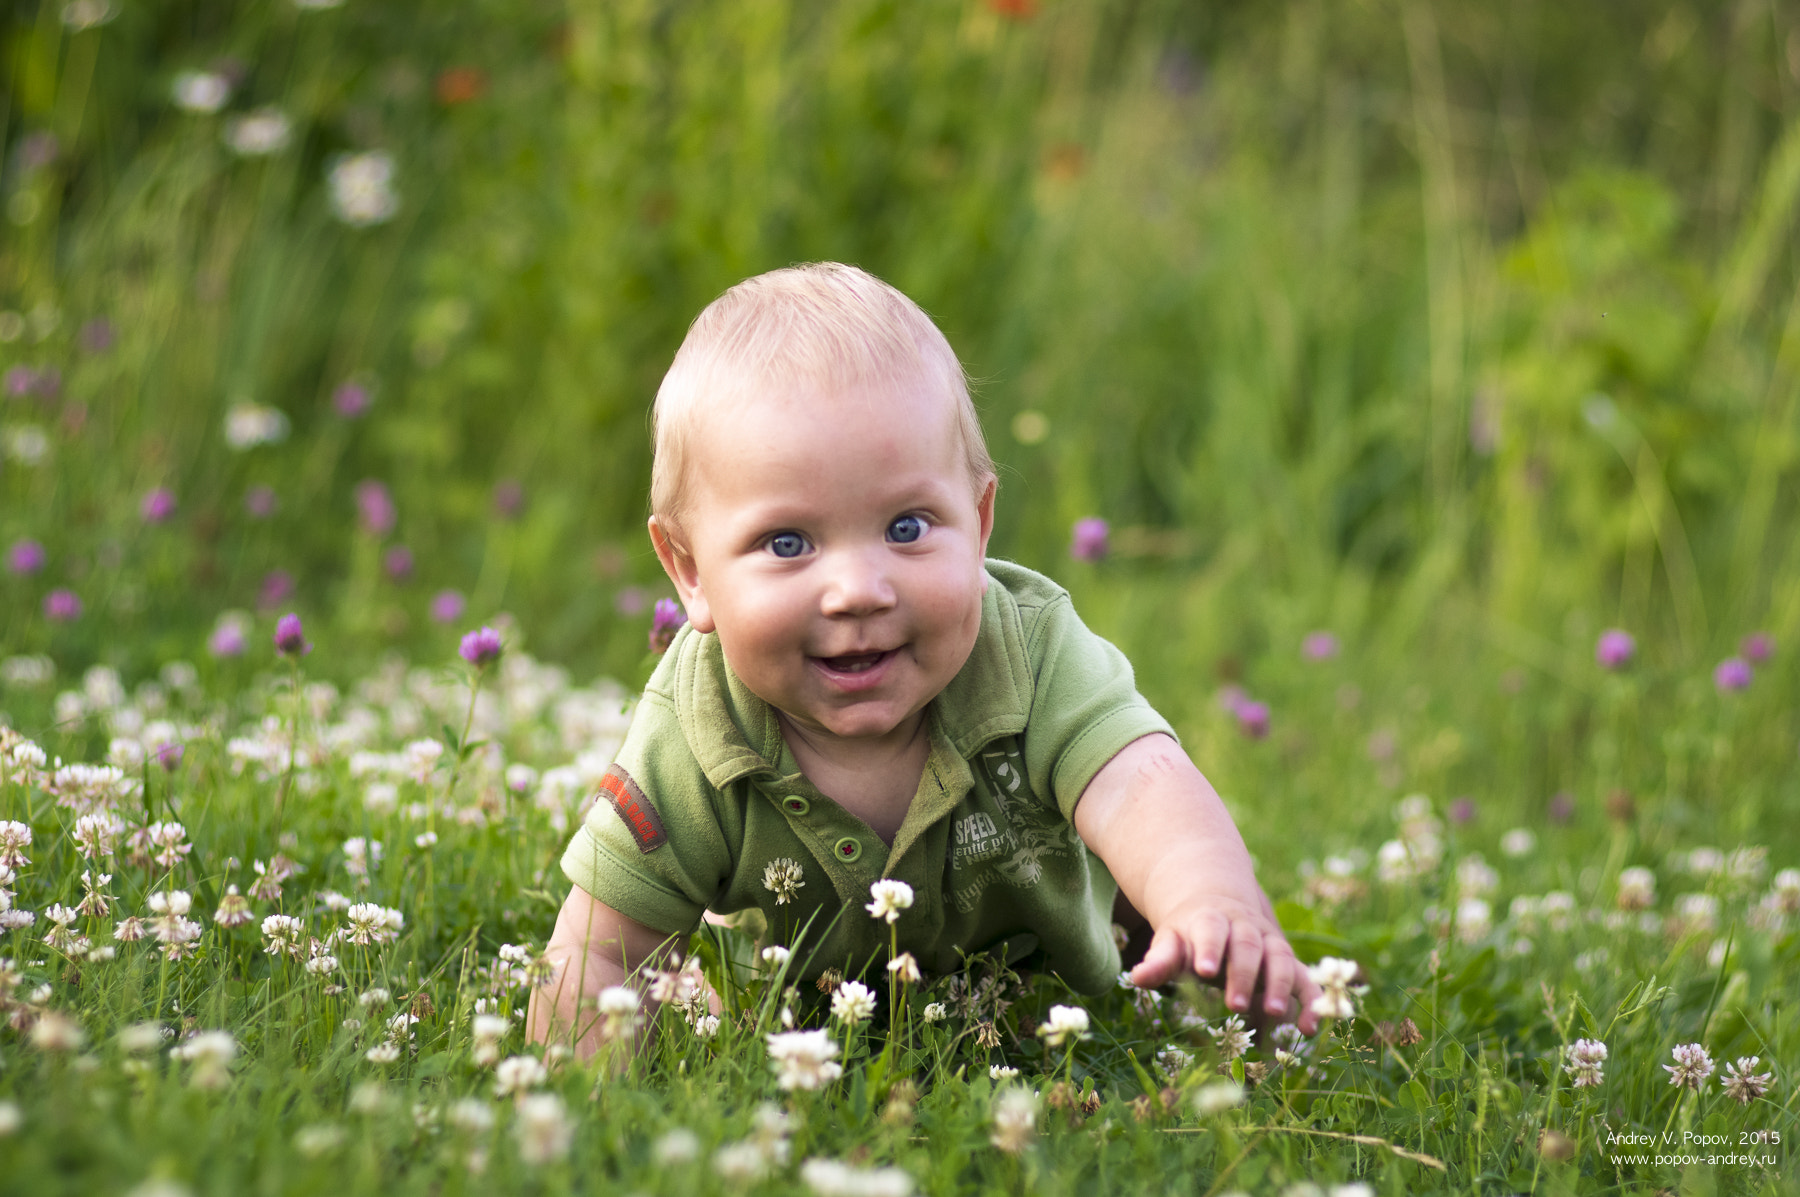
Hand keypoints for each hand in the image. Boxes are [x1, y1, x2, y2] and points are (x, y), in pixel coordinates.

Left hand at [1129, 886, 1323, 1034]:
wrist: (1218, 904)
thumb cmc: (1189, 934)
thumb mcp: (1171, 941)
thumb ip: (1159, 959)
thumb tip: (1137, 978)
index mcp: (1212, 919)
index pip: (1211, 930)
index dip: (1209, 948)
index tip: (1204, 970)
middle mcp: (1245, 927)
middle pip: (1247, 946)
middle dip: (1243, 974)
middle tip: (1234, 1003)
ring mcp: (1269, 942)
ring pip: (1280, 957)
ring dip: (1279, 985)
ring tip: (1274, 1014)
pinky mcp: (1287, 961)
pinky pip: (1304, 978)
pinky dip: (1311, 1001)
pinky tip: (1309, 1029)